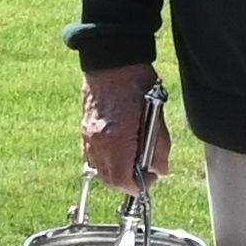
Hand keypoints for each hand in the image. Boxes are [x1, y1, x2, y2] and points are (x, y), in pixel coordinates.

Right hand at [82, 63, 162, 191]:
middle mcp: (98, 141)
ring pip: (98, 169)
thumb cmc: (136, 82)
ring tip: (132, 160)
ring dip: (115, 172)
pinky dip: (106, 161)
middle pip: (108, 179)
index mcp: (116, 139)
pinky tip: (120, 149)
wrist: (112, 60)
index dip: (137, 186)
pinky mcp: (85, 128)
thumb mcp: (156, 116)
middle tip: (143, 171)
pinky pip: (92, 156)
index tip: (151, 178)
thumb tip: (161, 169)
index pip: (121, 180)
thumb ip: (159, 147)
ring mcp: (88, 135)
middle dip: (126, 182)